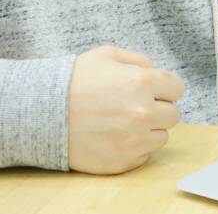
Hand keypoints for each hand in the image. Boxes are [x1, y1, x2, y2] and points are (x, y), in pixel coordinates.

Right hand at [67, 45, 184, 173]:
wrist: (40, 112)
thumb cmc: (73, 81)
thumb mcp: (107, 55)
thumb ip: (140, 61)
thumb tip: (158, 74)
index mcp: (141, 82)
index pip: (177, 88)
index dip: (165, 87)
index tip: (153, 90)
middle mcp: (141, 113)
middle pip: (173, 114)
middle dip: (158, 108)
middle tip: (134, 105)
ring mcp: (132, 140)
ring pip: (161, 136)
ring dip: (148, 129)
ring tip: (122, 121)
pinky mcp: (122, 161)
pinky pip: (145, 155)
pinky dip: (134, 147)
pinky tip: (114, 135)